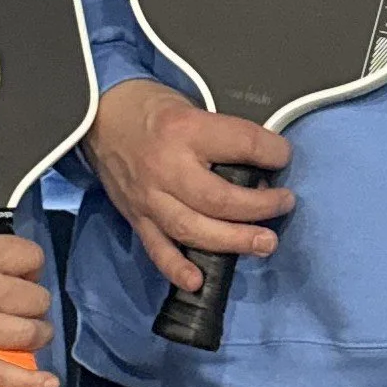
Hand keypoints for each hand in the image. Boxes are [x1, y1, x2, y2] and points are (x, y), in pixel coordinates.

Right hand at [0, 232, 55, 386]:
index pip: (30, 258)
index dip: (31, 269)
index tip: (22, 277)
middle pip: (36, 299)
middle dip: (34, 306)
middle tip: (20, 311)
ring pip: (28, 334)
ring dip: (35, 337)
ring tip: (29, 339)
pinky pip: (1, 373)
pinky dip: (29, 382)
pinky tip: (48, 385)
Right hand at [86, 77, 290, 300]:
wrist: (101, 116)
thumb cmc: (153, 109)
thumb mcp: (191, 105)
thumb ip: (222, 135)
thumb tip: (262, 163)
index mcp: (184, 129)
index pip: (240, 144)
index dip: (272, 152)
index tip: (284, 156)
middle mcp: (166, 167)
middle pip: (220, 199)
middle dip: (260, 207)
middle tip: (285, 204)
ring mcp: (149, 197)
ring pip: (194, 229)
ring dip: (234, 241)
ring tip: (265, 243)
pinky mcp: (137, 218)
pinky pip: (158, 249)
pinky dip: (177, 268)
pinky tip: (199, 281)